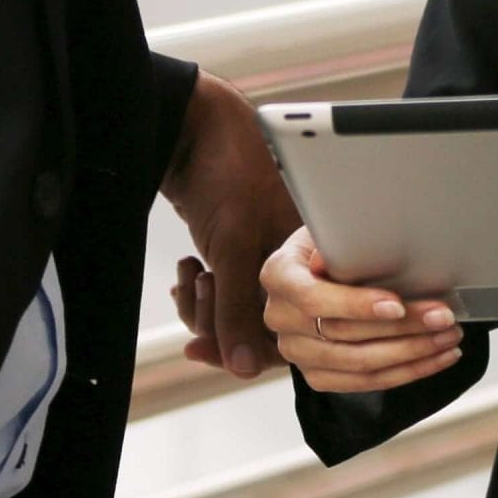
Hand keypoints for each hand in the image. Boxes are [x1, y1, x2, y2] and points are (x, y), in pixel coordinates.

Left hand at [160, 70, 299, 378]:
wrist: (194, 130)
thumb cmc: (228, 172)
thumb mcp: (232, 244)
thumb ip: (238, 308)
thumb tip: (241, 368)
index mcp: (309, 257)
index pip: (295, 326)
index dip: (256, 344)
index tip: (218, 346)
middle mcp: (293, 261)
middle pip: (260, 325)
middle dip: (221, 318)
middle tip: (203, 286)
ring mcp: (264, 257)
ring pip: (236, 312)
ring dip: (205, 305)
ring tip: (193, 274)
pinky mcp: (238, 251)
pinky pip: (222, 294)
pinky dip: (198, 290)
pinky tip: (187, 267)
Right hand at [259, 224, 464, 393]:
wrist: (319, 267)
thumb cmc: (334, 242)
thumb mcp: (332, 229)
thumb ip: (337, 243)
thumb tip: (337, 257)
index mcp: (278, 275)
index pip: (314, 298)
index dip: (356, 304)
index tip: (397, 305)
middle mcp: (280, 318)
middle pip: (344, 334)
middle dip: (402, 327)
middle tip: (444, 317)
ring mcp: (297, 352)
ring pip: (359, 364)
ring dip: (412, 353)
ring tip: (449, 337)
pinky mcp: (317, 376)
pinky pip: (365, 383)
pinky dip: (407, 372)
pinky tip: (437, 357)